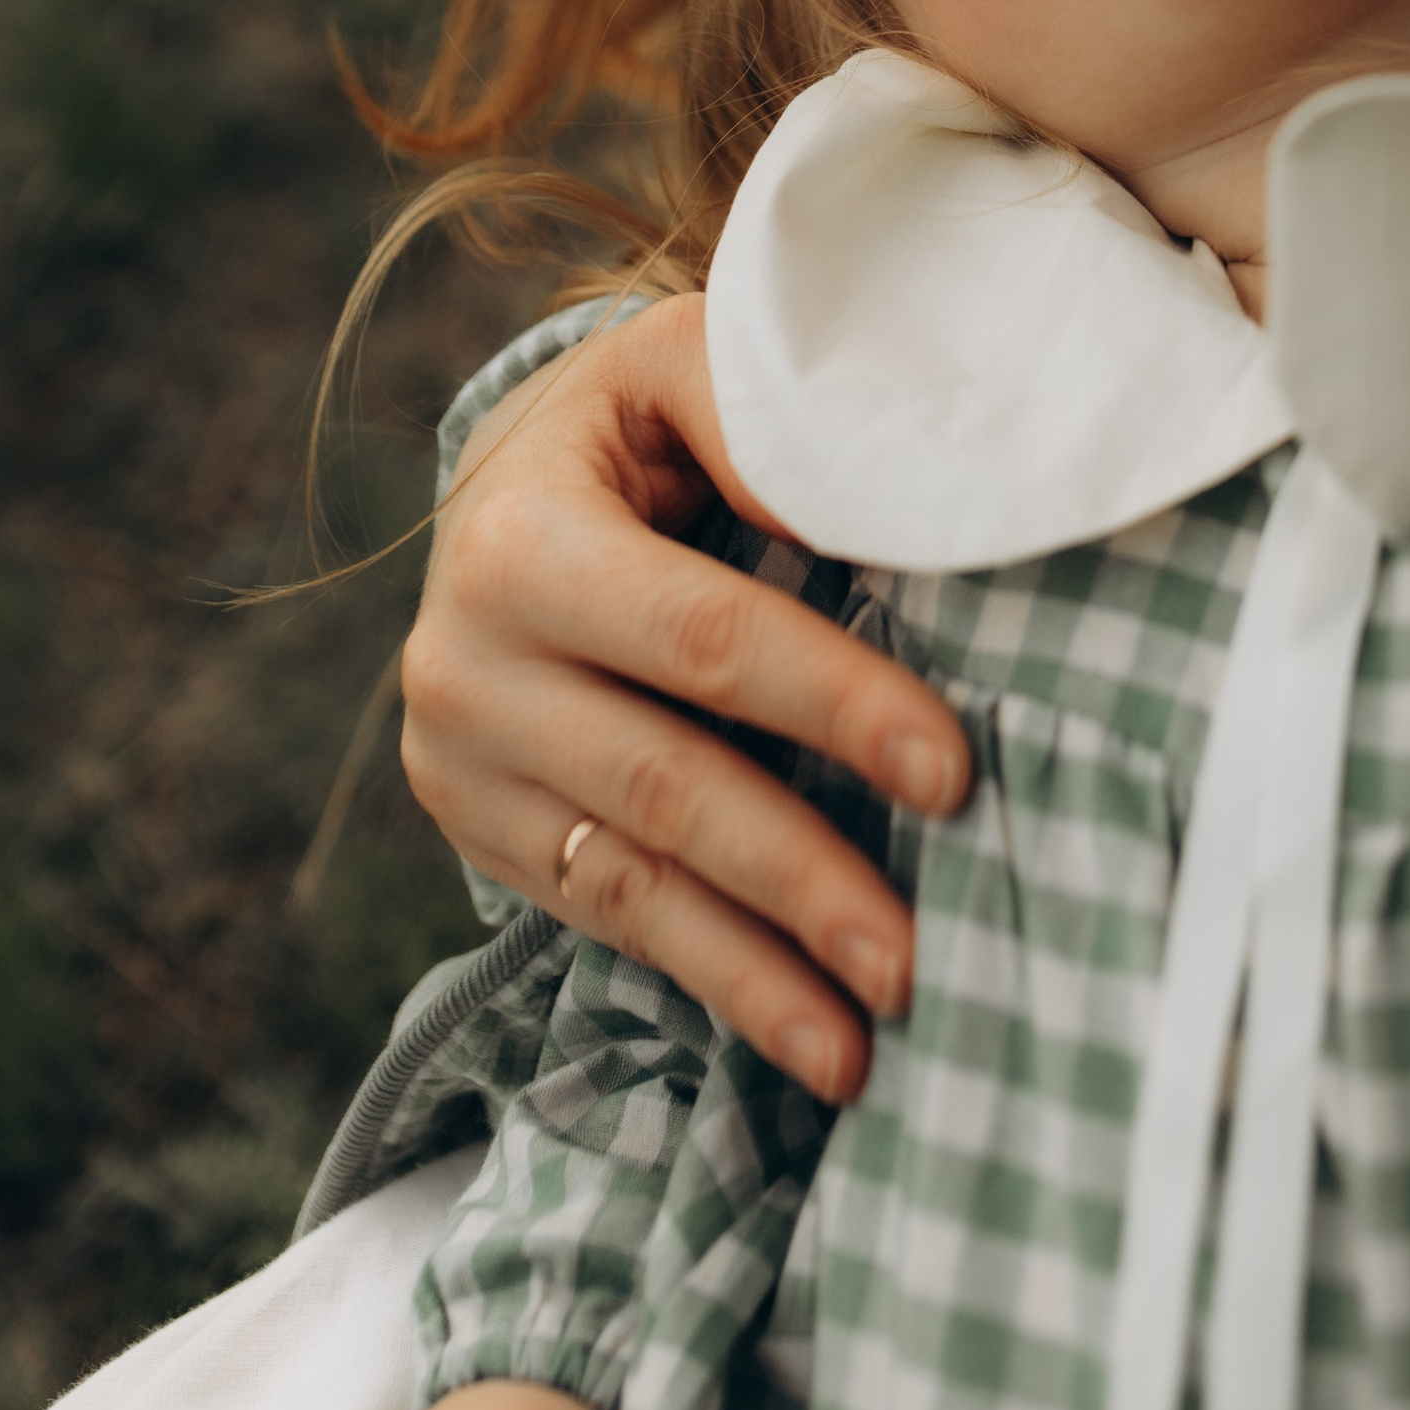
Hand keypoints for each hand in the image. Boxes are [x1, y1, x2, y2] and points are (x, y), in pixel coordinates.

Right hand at [401, 291, 968, 1101]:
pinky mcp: (479, 828)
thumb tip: (892, 516)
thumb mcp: (690, 366)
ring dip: (759, 971)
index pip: (701, 638)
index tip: (949, 771)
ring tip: (871, 1042)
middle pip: (664, 785)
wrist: (509, 472)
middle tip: (916, 957)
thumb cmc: (640, 418)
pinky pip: (604, 918)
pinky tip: (804, 1032)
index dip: (830, 703)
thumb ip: (771, 422)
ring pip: (628, 883)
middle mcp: (464, 661)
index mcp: (521, 535)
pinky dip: (713, 978)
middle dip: (799, 877)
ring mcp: (460, 762)